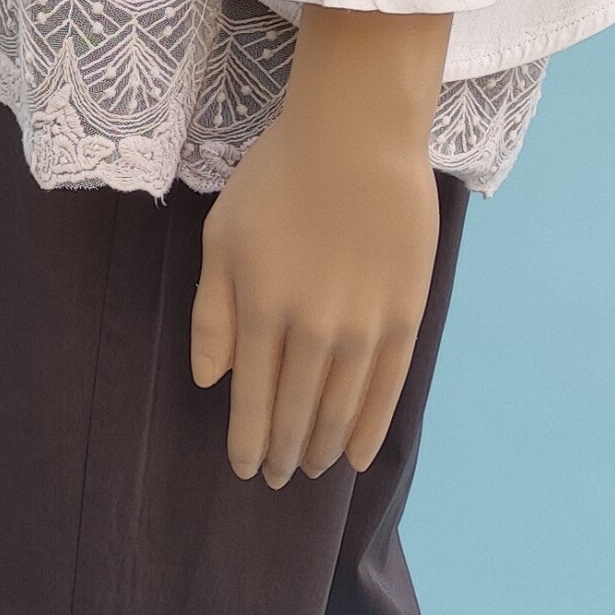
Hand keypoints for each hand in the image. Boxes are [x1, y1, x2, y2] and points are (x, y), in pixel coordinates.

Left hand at [190, 4, 452, 484]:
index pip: (252, 399)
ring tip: (312, 467)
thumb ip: (212, 314)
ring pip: (338, 406)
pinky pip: (386, 387)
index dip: (248, 441)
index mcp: (260, 311)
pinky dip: (368, 425)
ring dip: (321, 444)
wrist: (358, 136)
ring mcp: (362, 326)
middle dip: (283, 451)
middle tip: (278, 477)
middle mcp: (312, 330)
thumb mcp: (222, 237)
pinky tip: (355, 452)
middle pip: (295, 410)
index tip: (247, 470)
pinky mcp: (404, 314)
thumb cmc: (278, 178)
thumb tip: (211, 382)